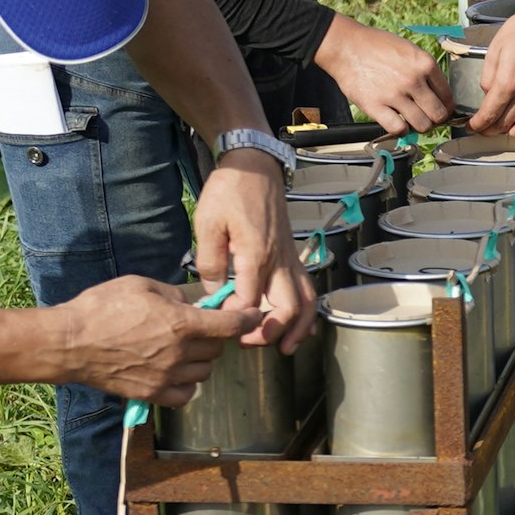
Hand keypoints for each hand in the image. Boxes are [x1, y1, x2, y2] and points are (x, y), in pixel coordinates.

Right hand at [48, 275, 248, 402]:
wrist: (69, 343)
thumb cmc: (101, 307)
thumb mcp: (141, 285)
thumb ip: (174, 294)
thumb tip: (191, 303)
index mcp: (182, 324)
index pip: (231, 325)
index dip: (247, 319)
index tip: (253, 316)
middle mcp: (179, 353)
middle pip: (217, 349)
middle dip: (214, 337)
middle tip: (199, 328)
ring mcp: (166, 376)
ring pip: (205, 372)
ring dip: (201, 360)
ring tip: (182, 349)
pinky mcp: (152, 394)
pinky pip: (186, 394)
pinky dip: (187, 384)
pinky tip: (175, 372)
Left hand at [196, 150, 317, 348]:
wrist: (253, 165)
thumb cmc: (229, 192)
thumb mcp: (208, 224)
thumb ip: (211, 262)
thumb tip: (216, 293)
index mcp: (256, 256)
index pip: (249, 302)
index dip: (235, 320)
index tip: (218, 325)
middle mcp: (279, 261)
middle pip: (286, 308)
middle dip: (270, 332)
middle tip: (249, 343)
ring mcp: (290, 258)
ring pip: (306, 301)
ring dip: (299, 328)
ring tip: (285, 348)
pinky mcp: (292, 254)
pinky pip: (307, 288)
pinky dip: (307, 311)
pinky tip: (299, 324)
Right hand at [312, 12, 451, 134]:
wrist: (346, 46)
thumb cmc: (376, 46)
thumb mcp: (409, 49)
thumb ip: (425, 70)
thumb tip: (438, 92)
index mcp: (425, 64)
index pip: (447, 96)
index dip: (446, 107)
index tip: (441, 110)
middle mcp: (413, 80)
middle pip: (438, 114)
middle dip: (436, 119)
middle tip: (428, 118)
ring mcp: (394, 94)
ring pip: (422, 125)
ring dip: (419, 126)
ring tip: (412, 120)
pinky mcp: (375, 106)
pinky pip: (398, 129)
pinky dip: (400, 130)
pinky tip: (397, 123)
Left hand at [462, 0, 514, 140]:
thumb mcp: (496, 47)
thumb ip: (488, 75)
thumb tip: (489, 93)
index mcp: (507, 83)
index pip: (488, 115)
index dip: (477, 125)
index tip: (472, 126)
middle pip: (504, 125)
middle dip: (490, 130)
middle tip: (485, 127)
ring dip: (513, 132)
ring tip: (508, 125)